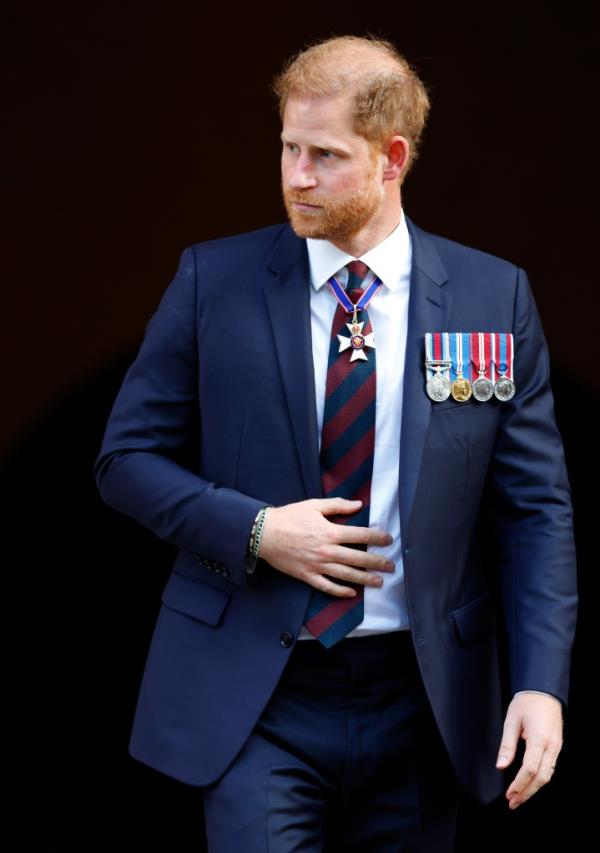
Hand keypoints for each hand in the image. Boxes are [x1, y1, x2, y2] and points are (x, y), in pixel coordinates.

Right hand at [257, 498, 394, 594]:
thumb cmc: (289, 517)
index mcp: (330, 532)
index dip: (377, 537)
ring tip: (379, 581)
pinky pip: (327, 586)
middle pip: (358, 558)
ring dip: (365, 579)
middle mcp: (327, 551)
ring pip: (347, 575)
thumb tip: (358, 505)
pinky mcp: (307, 576)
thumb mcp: (314, 505)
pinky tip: (352, 593)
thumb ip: (338, 505)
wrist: (264, 534)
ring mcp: (318, 566)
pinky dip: (340, 591)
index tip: (389, 540)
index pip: (361, 535)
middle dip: (377, 562)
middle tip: (391, 566)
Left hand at [496, 693, 562, 808]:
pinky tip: (531, 784)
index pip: (530, 770)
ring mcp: (557, 747)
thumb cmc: (527, 702)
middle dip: (527, 792)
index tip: (509, 795)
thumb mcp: (511, 721)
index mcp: (539, 739)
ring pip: (548, 775)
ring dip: (534, 788)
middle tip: (514, 803)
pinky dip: (540, 779)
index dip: (519, 785)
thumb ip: (507, 745)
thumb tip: (501, 766)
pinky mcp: (557, 746)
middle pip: (541, 778)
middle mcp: (551, 746)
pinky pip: (550, 767)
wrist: (544, 690)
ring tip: (520, 797)